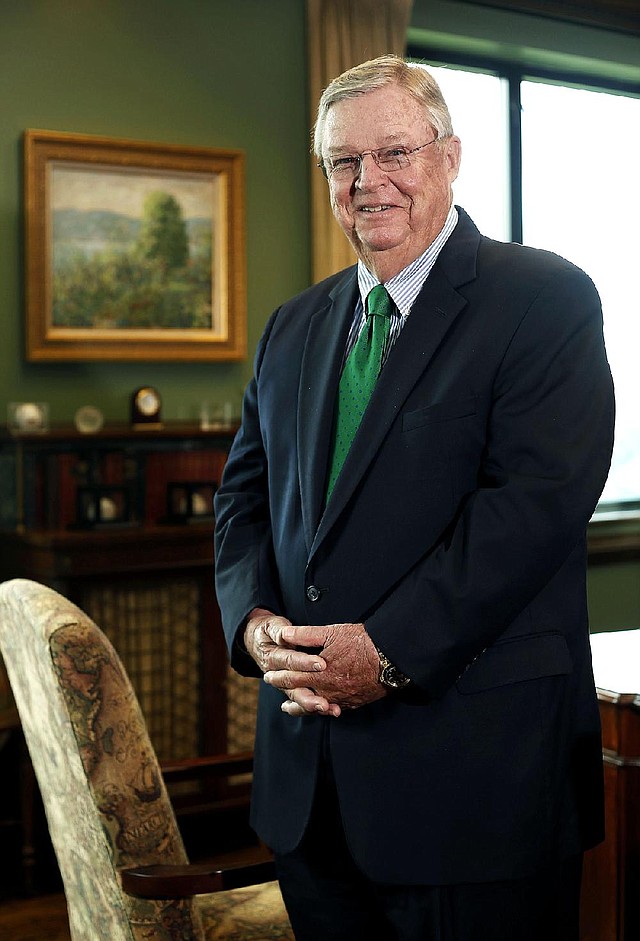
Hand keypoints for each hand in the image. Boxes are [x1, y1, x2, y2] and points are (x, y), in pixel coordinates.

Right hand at [243, 608, 336, 715]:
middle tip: (325, 701)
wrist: (260, 642)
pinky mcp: (294, 690)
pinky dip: (317, 709)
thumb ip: (278, 630)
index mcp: (272, 658)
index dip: (305, 663)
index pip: (290, 661)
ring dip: (313, 706)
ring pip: (298, 699)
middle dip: (310, 695)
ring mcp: (285, 685)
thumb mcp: (271, 626)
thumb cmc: (269, 631)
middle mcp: (278, 676)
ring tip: (328, 708)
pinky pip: (304, 703)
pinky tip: (333, 710)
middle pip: (293, 687)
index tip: (322, 664)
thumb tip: (284, 634)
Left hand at [263, 622, 385, 716]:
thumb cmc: (361, 642)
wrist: (391, 658)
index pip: (292, 677)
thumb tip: (283, 635)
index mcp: (319, 674)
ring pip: (315, 705)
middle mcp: (328, 690)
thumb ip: (305, 635)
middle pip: (300, 693)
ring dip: (300, 705)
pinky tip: (320, 706)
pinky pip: (333, 708)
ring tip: (288, 706)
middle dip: (285, 689)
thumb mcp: (331, 633)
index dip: (278, 676)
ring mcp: (341, 698)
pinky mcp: (354, 702)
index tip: (267, 675)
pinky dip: (322, 708)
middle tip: (273, 686)